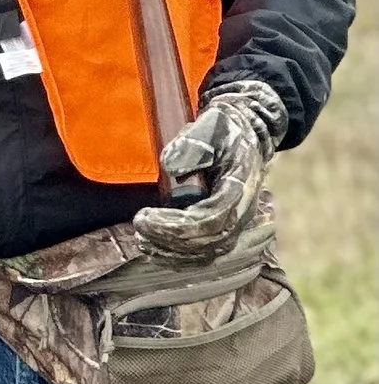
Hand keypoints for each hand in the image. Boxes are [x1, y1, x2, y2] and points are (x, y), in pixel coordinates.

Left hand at [133, 79, 283, 262]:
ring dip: (173, 253)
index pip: (212, 219)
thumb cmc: (222, 131)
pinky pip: (207, 254)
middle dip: (170, 240)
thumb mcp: (208, 125)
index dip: (177, 225)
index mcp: (240, 187)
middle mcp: (243, 211)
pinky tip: (154, 251)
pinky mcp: (226, 229)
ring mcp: (237, 223)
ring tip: (143, 241)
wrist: (243, 135)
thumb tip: (170, 167)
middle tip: (139, 227)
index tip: (144, 217)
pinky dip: (181, 257)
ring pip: (209, 254)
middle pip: (210, 241)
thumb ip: (190, 144)